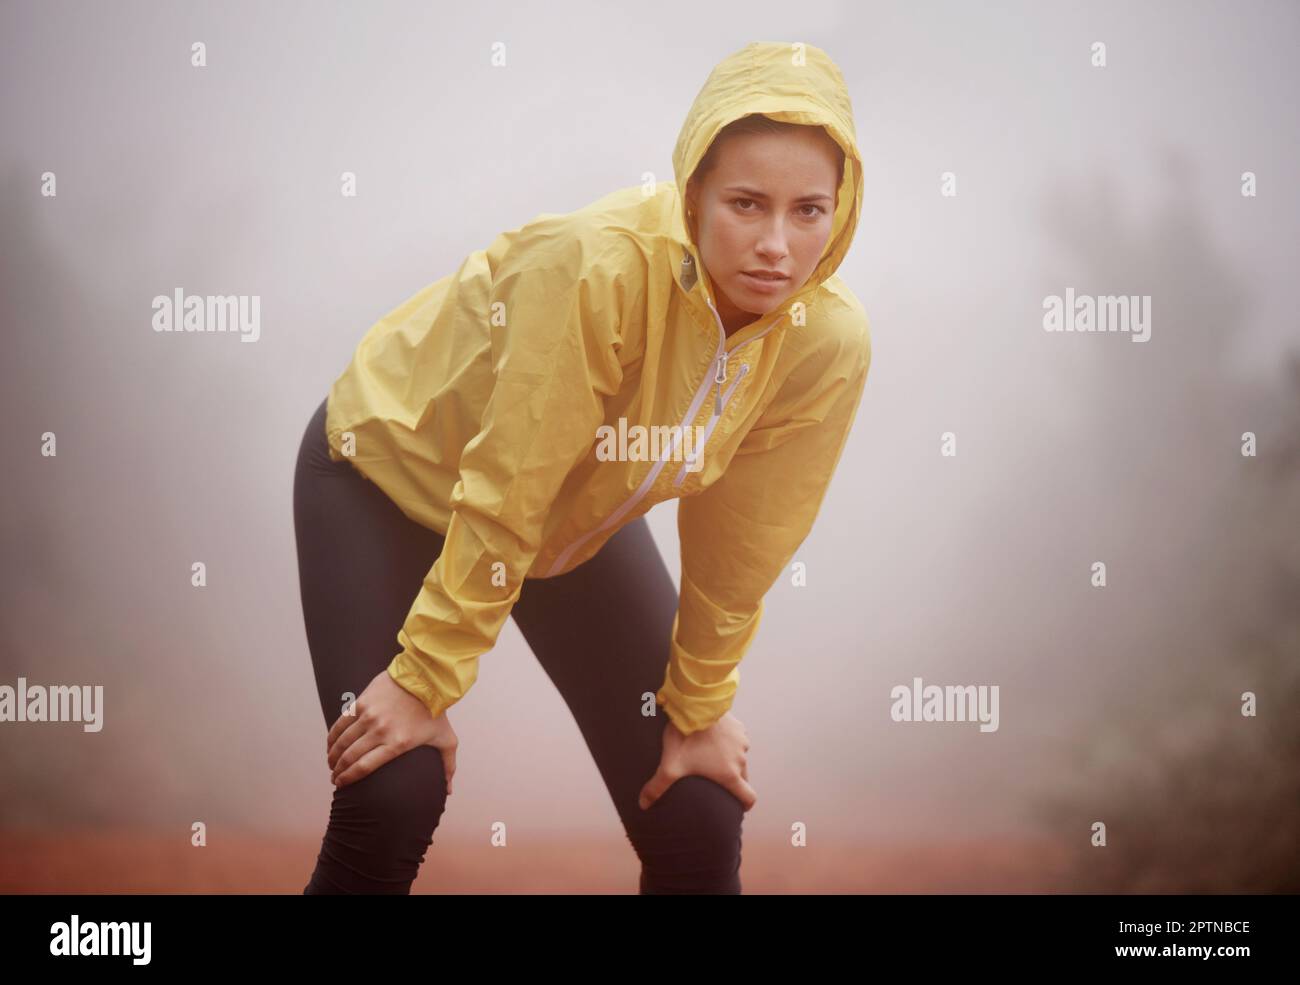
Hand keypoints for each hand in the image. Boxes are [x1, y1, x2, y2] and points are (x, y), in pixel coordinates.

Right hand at [327, 668, 458, 792]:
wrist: (427, 678)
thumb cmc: (436, 711)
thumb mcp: (446, 740)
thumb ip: (448, 767)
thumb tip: (448, 791)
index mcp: (397, 744)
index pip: (364, 767)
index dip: (349, 779)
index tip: (341, 786)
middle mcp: (381, 731)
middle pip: (350, 757)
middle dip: (338, 771)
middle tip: (335, 778)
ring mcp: (369, 716)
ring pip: (343, 741)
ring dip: (333, 755)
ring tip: (331, 764)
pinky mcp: (362, 702)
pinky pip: (341, 723)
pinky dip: (332, 736)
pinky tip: (330, 745)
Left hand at [637, 711, 755, 811]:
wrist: (695, 705)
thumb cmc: (684, 737)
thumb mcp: (669, 765)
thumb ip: (657, 787)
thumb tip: (643, 805)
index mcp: (729, 774)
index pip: (749, 797)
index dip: (745, 804)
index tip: (738, 807)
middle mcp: (740, 760)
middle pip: (743, 778)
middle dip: (733, 781)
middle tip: (715, 779)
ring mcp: (742, 742)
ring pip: (740, 757)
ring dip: (731, 759)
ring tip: (712, 756)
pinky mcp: (739, 727)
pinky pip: (738, 740)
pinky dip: (730, 742)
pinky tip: (713, 738)